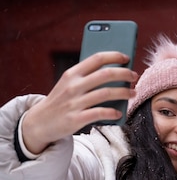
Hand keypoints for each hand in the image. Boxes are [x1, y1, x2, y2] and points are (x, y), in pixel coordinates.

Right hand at [22, 52, 137, 153]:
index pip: (96, 58)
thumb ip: (86, 78)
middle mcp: (73, 86)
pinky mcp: (76, 119)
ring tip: (132, 93)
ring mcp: (74, 103)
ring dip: (124, 93)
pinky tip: (119, 113)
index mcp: (72, 74)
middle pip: (105, 74)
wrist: (40, 122)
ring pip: (106, 93)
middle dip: (124, 73)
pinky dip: (113, 112)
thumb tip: (114, 73)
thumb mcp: (68, 85)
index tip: (127, 57)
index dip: (114, 56)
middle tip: (134, 76)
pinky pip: (100, 113)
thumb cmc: (60, 101)